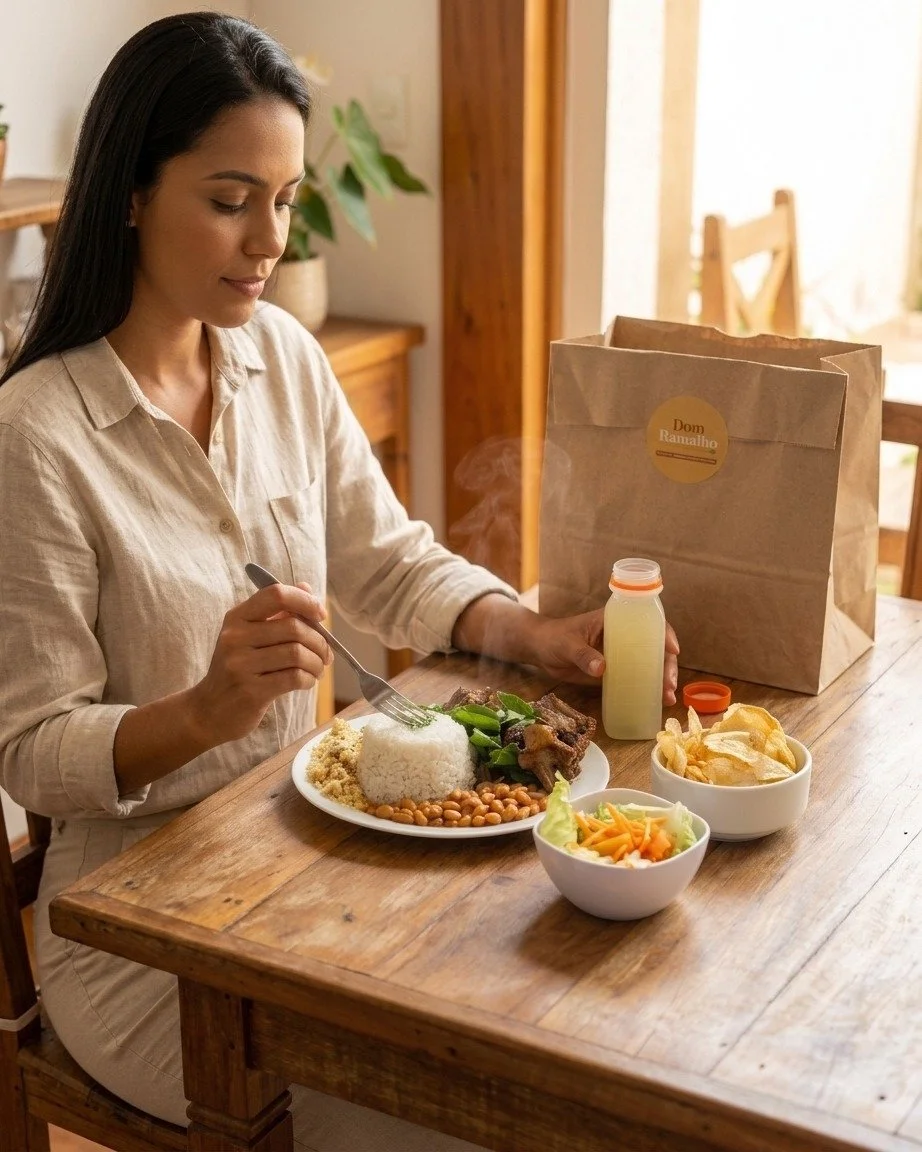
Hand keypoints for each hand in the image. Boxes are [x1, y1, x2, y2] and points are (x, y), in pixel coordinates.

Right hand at [188, 581, 331, 743]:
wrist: (210, 710)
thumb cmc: (240, 669)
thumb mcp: (251, 636)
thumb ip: (279, 612)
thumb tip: (308, 588)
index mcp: (237, 617)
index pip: (276, 594)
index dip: (305, 601)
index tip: (320, 615)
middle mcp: (235, 637)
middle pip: (293, 627)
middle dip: (319, 641)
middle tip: (326, 654)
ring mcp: (240, 664)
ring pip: (297, 653)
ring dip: (317, 663)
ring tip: (317, 669)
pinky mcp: (250, 691)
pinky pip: (294, 677)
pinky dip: (308, 679)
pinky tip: (306, 682)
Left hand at [530, 609, 679, 703]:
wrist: (540, 651)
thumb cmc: (554, 638)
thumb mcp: (568, 644)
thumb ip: (583, 655)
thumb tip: (602, 668)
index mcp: (615, 620)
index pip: (647, 621)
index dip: (664, 633)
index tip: (673, 649)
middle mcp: (624, 636)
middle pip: (655, 646)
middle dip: (667, 665)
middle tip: (669, 684)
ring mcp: (621, 654)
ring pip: (649, 664)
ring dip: (662, 680)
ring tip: (668, 698)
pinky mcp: (615, 671)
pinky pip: (636, 679)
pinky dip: (648, 689)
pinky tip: (657, 702)